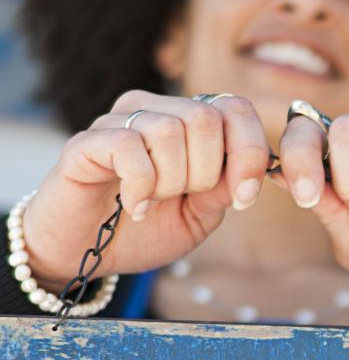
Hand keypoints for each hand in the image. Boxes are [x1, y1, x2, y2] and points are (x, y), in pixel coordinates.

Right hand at [21, 90, 269, 288]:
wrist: (87, 251)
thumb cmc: (145, 230)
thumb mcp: (199, 216)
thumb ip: (223, 190)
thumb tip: (248, 172)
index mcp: (188, 125)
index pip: (235, 108)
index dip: (249, 151)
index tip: (243, 197)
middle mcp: (154, 111)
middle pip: (206, 118)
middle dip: (207, 172)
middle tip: (182, 198)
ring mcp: (119, 121)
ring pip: (170, 130)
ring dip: (172, 181)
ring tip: (154, 202)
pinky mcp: (87, 141)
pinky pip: (129, 147)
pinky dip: (141, 186)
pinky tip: (134, 206)